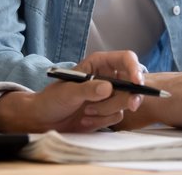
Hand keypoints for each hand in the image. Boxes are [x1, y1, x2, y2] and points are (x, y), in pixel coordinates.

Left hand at [0, 51, 144, 132]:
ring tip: (87, 112)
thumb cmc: (52, 99)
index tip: (137, 83)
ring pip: (125, 102)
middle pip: (132, 82)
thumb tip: (108, 88)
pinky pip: (117, 116)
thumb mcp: (68, 92)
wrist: (44, 120)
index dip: (135, 69)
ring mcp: (109, 95)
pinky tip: (87, 119)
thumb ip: (88, 89)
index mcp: (99, 64)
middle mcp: (107, 77)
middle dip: (129, 95)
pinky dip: (103, 120)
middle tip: (131, 105)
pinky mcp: (108, 111)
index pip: (125, 59)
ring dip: (107, 110)